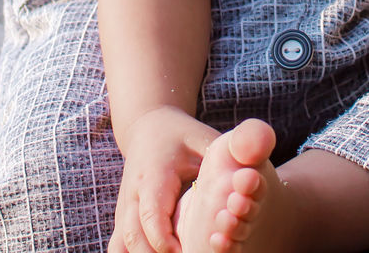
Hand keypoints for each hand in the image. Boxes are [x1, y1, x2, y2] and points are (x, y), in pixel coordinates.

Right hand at [108, 105, 218, 252]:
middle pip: (134, 237)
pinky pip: (118, 246)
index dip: (165, 239)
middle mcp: (133, 193)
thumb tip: (250, 176)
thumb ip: (227, 157)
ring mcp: (125, 208)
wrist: (150, 128)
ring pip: (122, 245)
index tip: (186, 252)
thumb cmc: (184, 137)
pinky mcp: (123, 218)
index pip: (152, 214)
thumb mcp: (206, 141)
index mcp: (154, 174)